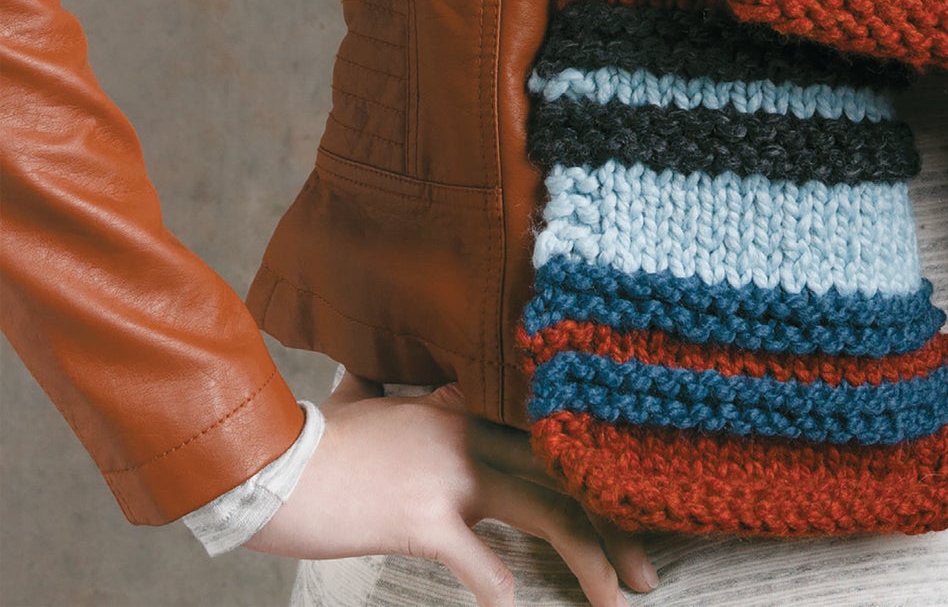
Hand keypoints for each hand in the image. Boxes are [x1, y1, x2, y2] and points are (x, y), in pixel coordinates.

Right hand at [245, 369, 660, 603]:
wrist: (271, 461)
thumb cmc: (317, 440)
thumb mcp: (368, 403)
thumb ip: (399, 398)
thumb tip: (393, 386)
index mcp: (465, 410)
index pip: (549, 444)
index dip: (598, 480)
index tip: (635, 516)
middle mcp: (470, 434)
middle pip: (563, 478)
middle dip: (614, 531)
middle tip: (651, 576)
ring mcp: (449, 473)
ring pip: (543, 511)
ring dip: (587, 560)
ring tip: (616, 601)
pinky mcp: (421, 516)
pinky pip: (477, 557)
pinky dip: (498, 586)